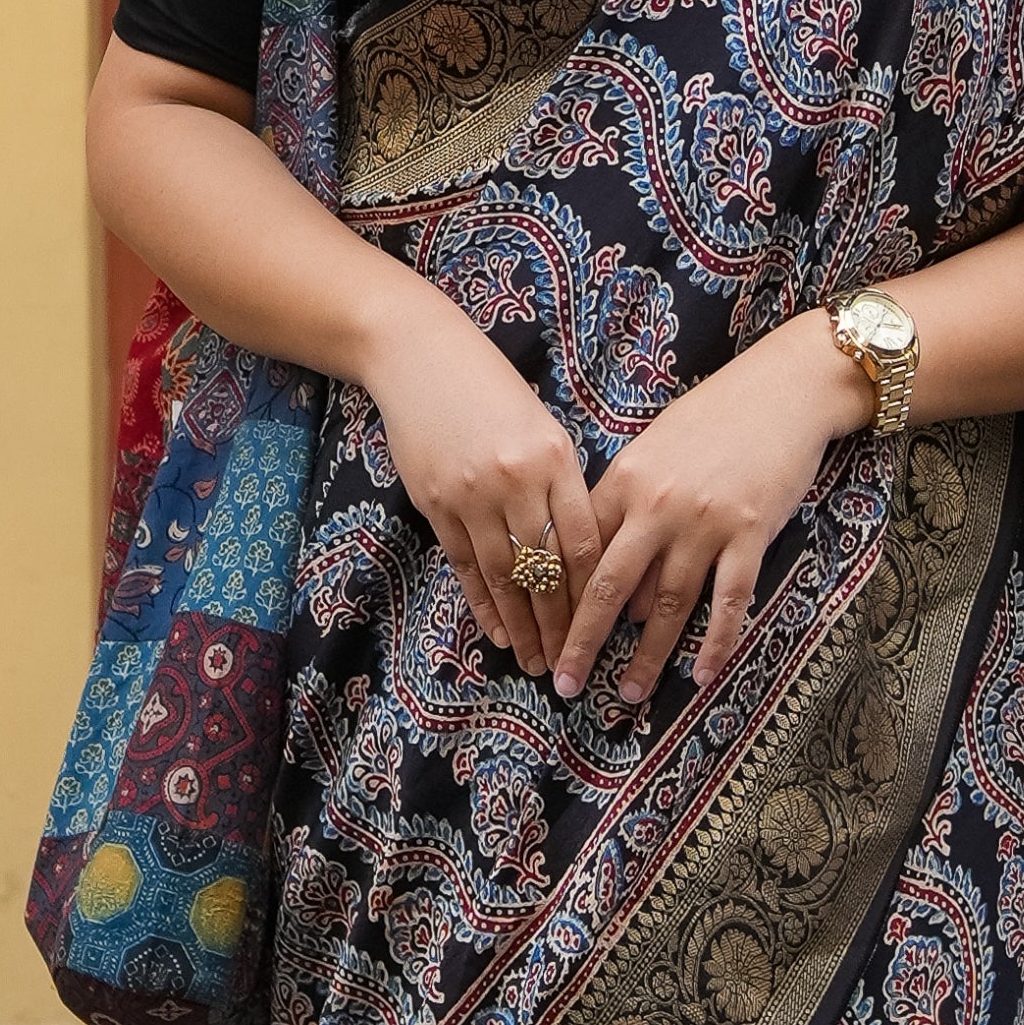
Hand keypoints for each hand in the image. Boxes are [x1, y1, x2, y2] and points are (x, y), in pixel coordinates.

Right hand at [357, 281, 601, 679]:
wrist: (419, 357)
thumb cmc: (492, 389)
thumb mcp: (542, 427)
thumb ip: (561, 483)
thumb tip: (582, 547)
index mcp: (555, 459)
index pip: (583, 543)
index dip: (594, 594)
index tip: (604, 629)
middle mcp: (516, 480)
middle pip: (546, 569)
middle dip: (561, 625)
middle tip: (572, 667)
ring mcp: (472, 494)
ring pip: (505, 576)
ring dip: (522, 626)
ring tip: (535, 663)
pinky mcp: (435, 503)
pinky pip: (466, 566)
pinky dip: (482, 603)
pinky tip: (496, 632)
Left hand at [554, 314, 871, 705]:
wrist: (784, 390)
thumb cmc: (716, 417)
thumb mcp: (655, 450)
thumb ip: (630, 507)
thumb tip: (620, 583)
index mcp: (623, 480)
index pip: (579, 551)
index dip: (556, 599)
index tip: (542, 636)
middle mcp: (656, 505)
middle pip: (608, 588)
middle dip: (582, 642)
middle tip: (563, 684)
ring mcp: (704, 522)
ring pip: (667, 604)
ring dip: (647, 655)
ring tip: (629, 694)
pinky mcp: (749, 534)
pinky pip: (728, 601)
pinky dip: (715, 642)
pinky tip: (701, 675)